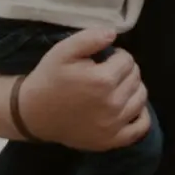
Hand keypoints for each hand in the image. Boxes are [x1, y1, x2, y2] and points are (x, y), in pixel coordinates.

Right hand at [20, 29, 150, 151]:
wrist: (33, 113)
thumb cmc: (50, 79)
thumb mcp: (63, 51)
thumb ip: (90, 38)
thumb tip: (113, 33)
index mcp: (102, 80)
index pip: (127, 60)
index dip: (117, 55)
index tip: (105, 59)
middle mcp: (112, 103)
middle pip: (136, 78)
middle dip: (125, 70)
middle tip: (109, 71)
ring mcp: (113, 125)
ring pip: (141, 98)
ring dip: (134, 88)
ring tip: (118, 86)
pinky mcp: (111, 141)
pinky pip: (140, 128)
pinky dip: (141, 116)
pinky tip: (129, 107)